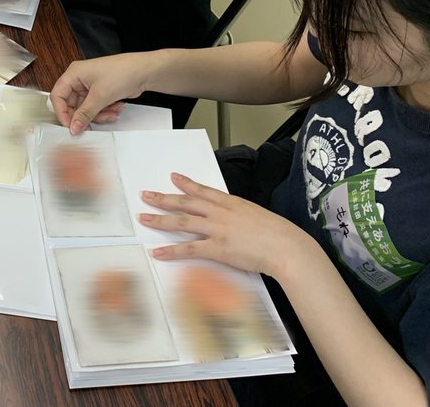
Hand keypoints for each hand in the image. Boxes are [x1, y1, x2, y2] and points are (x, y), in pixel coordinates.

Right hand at [50, 52, 157, 132]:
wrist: (145, 72)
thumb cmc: (123, 71)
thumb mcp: (100, 96)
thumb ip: (85, 114)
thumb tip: (74, 127)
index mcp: (74, 73)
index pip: (58, 96)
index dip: (62, 112)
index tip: (70, 126)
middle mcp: (80, 79)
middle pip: (73, 105)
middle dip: (85, 116)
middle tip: (90, 126)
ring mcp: (90, 87)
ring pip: (86, 109)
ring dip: (99, 114)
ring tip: (111, 112)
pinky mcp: (101, 93)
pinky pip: (96, 108)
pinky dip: (105, 111)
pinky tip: (116, 108)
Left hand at [139, 173, 312, 277]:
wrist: (285, 246)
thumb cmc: (277, 234)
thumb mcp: (256, 214)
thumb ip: (239, 214)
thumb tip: (232, 218)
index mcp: (231, 203)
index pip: (203, 190)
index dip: (186, 183)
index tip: (173, 177)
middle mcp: (220, 213)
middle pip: (185, 203)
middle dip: (163, 198)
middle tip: (146, 195)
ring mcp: (216, 229)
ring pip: (181, 222)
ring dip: (160, 220)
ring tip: (143, 218)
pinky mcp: (217, 248)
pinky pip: (188, 249)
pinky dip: (171, 251)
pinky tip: (157, 252)